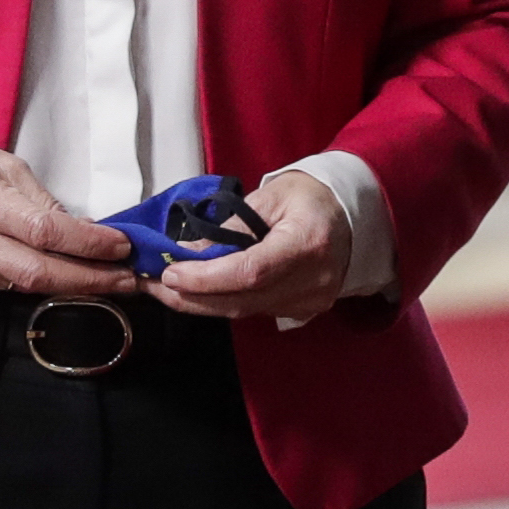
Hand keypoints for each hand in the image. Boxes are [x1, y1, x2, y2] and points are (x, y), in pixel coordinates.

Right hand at [0, 124, 136, 293]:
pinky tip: (67, 275)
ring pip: (22, 285)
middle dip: (90, 280)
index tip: (121, 245)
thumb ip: (36, 196)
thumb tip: (77, 226)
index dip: (88, 244)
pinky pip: (4, 284)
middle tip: (129, 279)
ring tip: (110, 279)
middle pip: (36, 273)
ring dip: (70, 286)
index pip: (44, 231)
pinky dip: (39, 282)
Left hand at [147, 170, 352, 323]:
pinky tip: (203, 291)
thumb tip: (185, 253)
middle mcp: (312, 281)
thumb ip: (229, 227)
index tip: (171, 273)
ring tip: (169, 287)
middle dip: (192, 295)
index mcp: (307, 243)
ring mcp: (311, 301)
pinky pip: (256, 312)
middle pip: (242, 301)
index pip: (250, 272)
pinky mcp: (304, 310)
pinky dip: (225, 302)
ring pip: (244, 312)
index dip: (206, 278)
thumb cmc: (312, 196)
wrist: (354, 214)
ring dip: (202, 302)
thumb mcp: (270, 197)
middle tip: (155, 284)